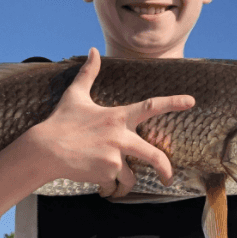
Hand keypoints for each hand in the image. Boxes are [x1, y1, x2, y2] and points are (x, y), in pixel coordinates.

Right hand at [28, 48, 195, 197]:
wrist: (44, 149)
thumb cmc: (60, 121)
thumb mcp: (75, 95)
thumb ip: (88, 73)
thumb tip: (91, 50)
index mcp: (118, 117)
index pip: (151, 106)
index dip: (173, 102)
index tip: (191, 102)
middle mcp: (121, 137)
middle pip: (155, 156)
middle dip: (165, 169)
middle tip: (170, 177)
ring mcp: (115, 157)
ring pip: (131, 176)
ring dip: (124, 181)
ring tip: (112, 181)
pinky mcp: (106, 173)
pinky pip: (114, 184)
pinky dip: (107, 187)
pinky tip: (95, 182)